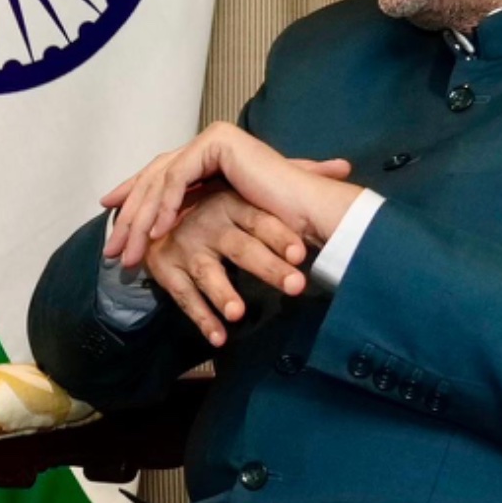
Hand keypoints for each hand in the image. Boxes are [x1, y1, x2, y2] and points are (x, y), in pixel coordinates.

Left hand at [102, 120, 361, 266]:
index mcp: (206, 156)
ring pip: (162, 179)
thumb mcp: (217, 217)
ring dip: (142, 219)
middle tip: (113, 249)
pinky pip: (179, 177)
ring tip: (131, 252)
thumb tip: (154, 229)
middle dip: (130, 216)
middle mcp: (206, 143)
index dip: (131, 194)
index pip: (159, 175)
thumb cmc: (273, 221)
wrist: (306, 211)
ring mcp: (211, 139)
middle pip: (155, 178)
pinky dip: (166, 206)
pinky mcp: (217, 143)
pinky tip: (158, 232)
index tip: (108, 215)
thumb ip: (188, 212)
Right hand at [140, 191, 317, 347]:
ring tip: (239, 313)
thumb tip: (345, 165)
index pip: (261, 219)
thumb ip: (297, 176)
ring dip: (222, 293)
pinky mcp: (164, 266)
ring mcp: (184, 245)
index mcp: (230, 200)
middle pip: (241, 247)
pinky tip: (219, 337)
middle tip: (296, 286)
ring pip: (207, 272)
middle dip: (268, 267)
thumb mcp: (250, 188)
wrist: (156, 212)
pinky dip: (200, 317)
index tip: (302, 254)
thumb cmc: (215, 204)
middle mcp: (207, 221)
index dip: (280, 236)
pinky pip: (183, 295)